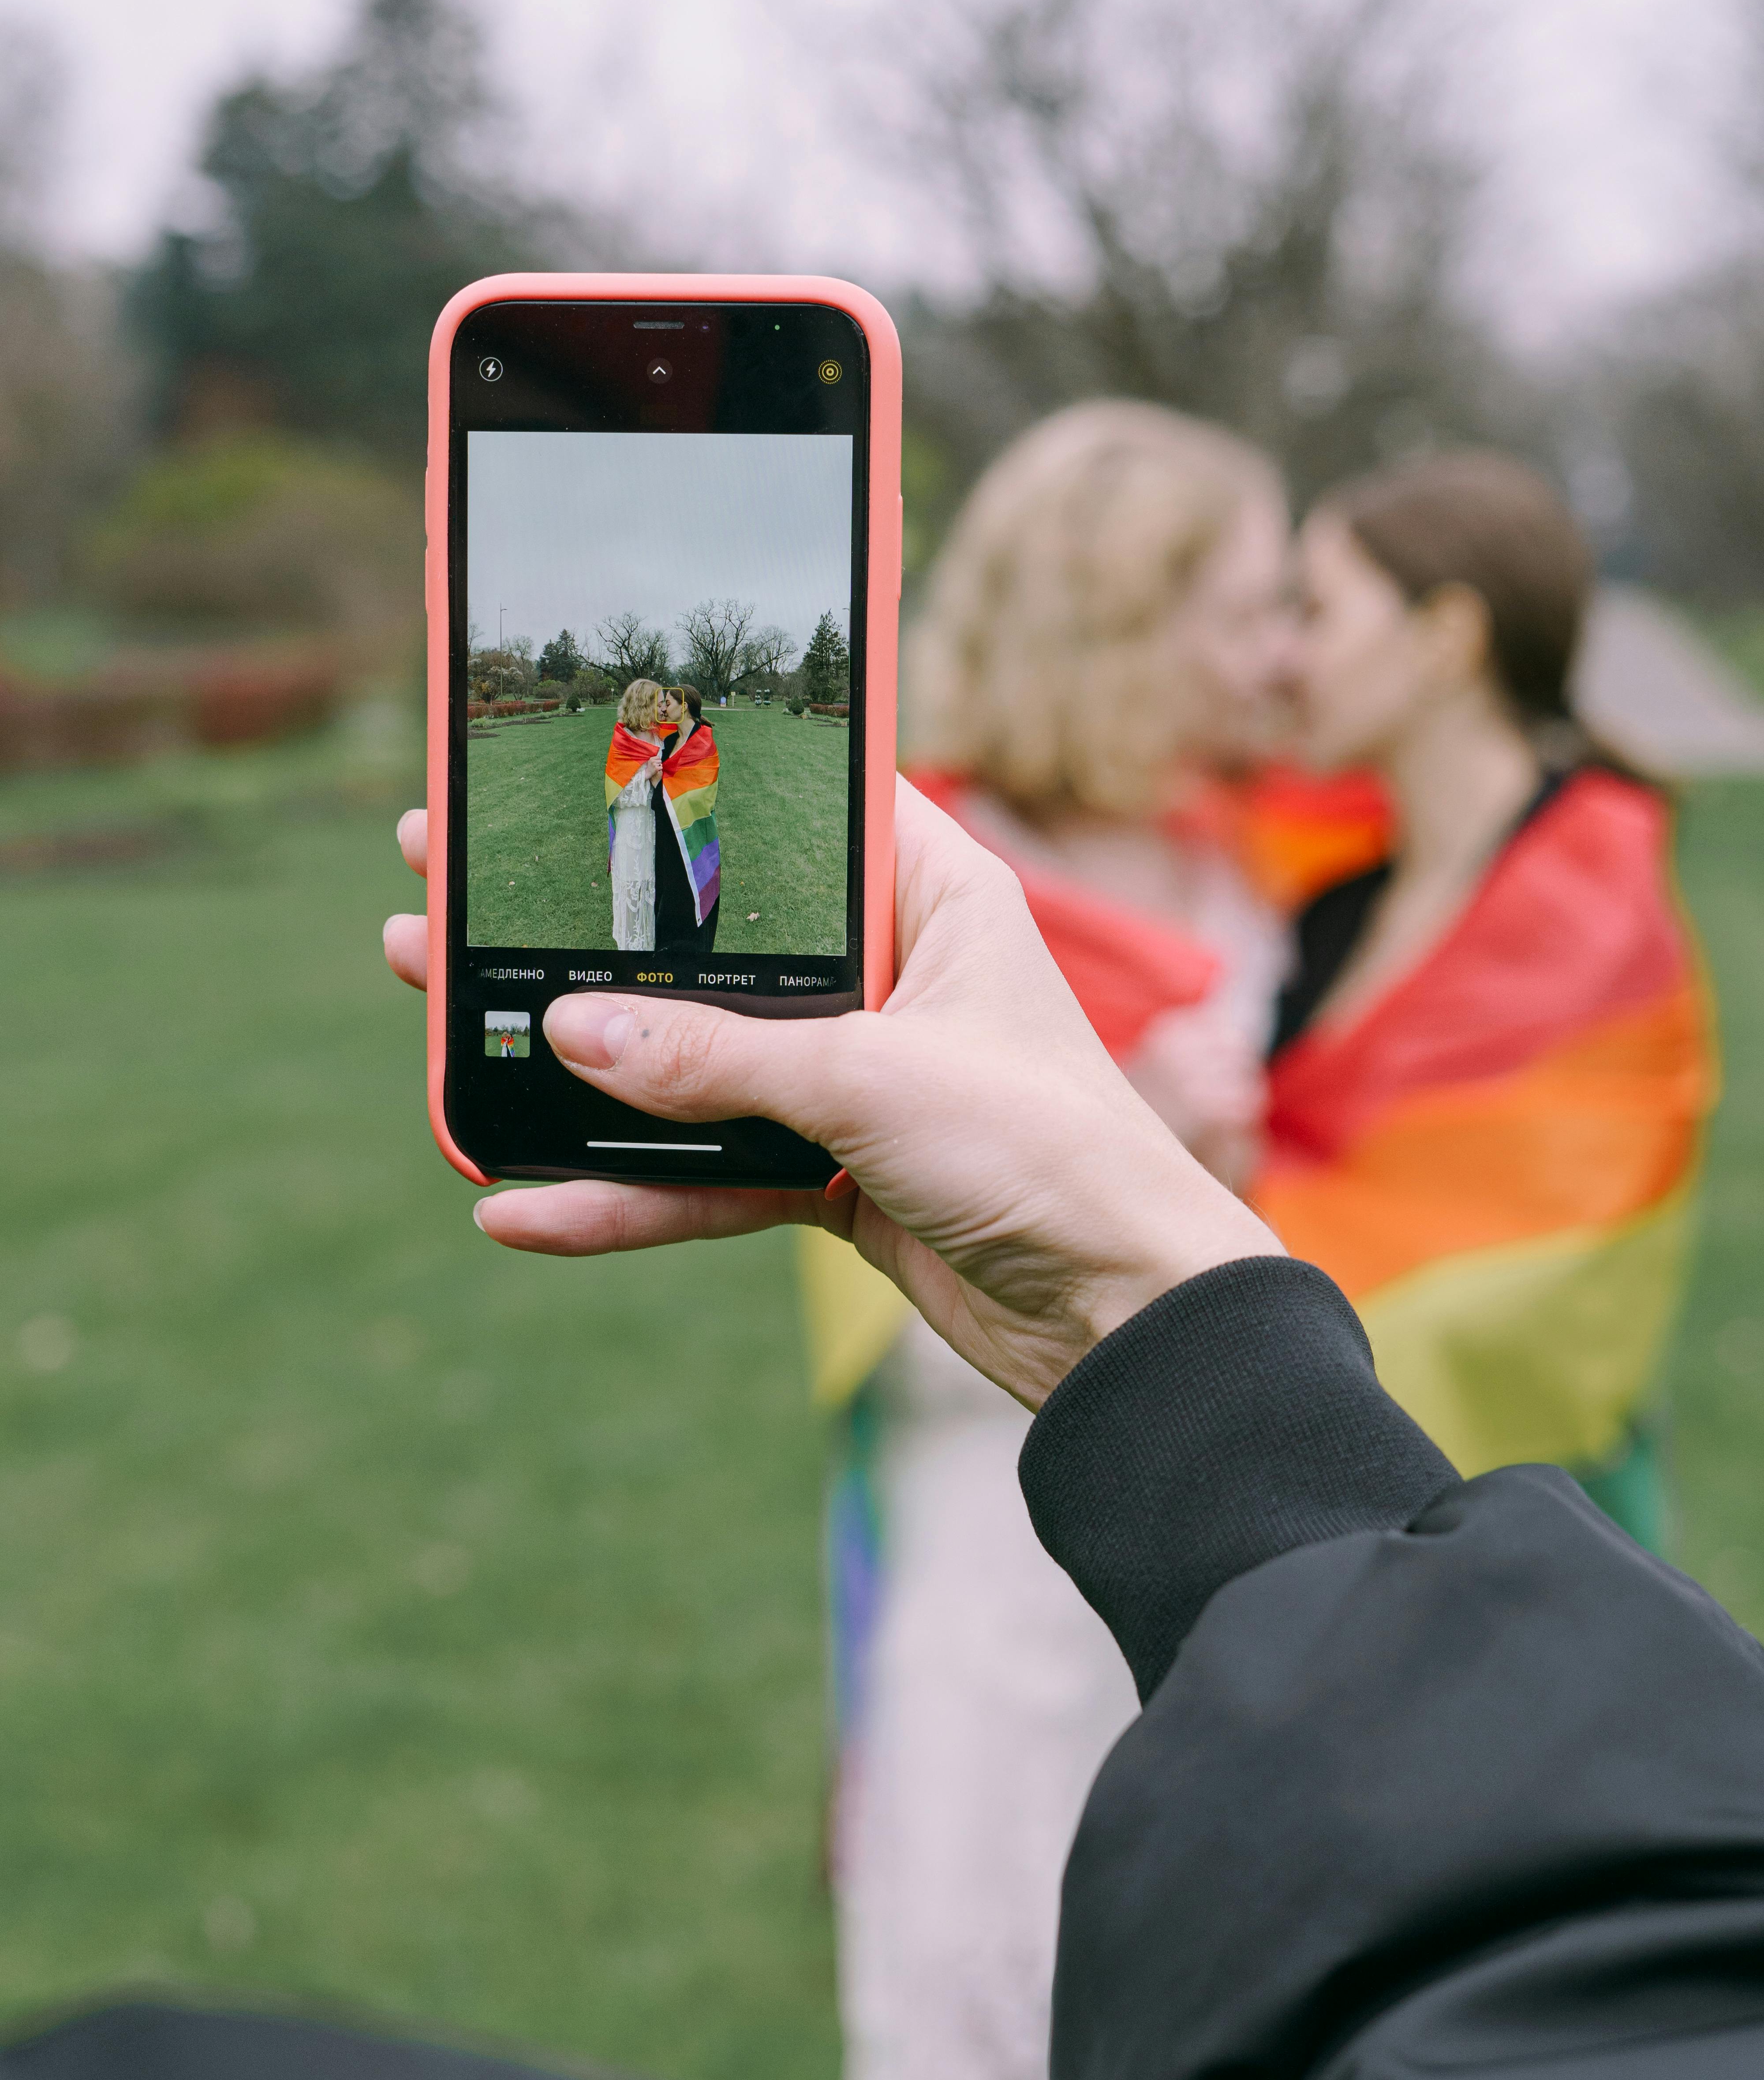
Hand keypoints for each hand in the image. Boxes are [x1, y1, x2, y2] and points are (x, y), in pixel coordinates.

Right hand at [383, 783, 1280, 1410]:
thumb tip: (569, 1031)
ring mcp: (854, 1080)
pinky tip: (524, 1205)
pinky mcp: (834, 1176)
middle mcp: (888, 977)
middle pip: (707, 941)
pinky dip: (623, 1195)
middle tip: (448, 880)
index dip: (681, 783)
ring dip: (573, 1060)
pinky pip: (706, 1174)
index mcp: (933, 897)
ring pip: (687, 1058)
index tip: (566, 762)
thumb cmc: (1048, 1154)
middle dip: (581, 930)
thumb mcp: (873, 1081)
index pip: (792, 811)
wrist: (1126, 1317)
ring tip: (441, 1011)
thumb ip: (717, 1058)